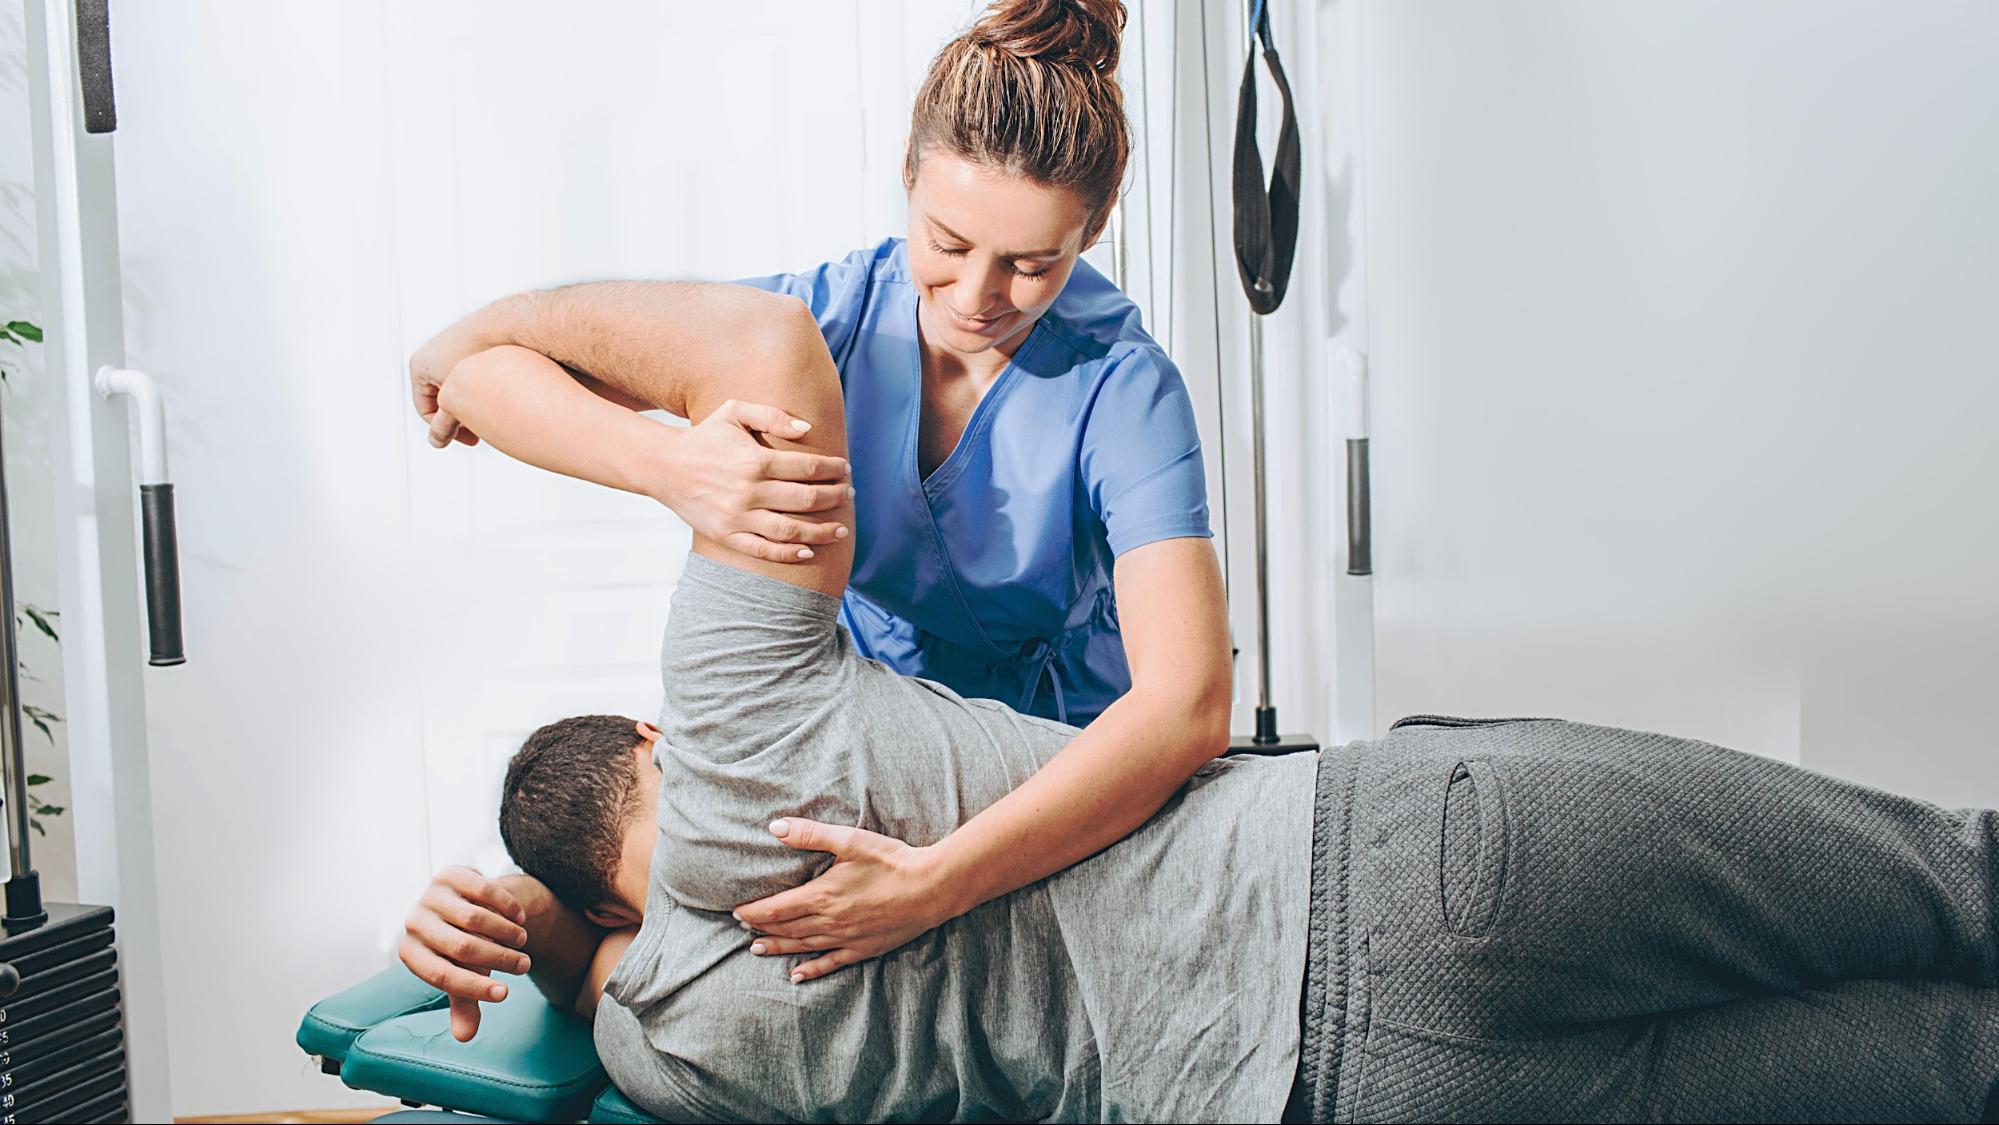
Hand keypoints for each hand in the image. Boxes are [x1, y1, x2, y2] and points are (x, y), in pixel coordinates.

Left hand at [399, 867, 532, 1041]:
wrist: (460, 904)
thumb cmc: (459, 949)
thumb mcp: (461, 974)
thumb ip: (463, 1002)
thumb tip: (464, 1037)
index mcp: (410, 953)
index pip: (442, 976)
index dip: (474, 988)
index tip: (505, 995)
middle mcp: (414, 923)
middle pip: (464, 948)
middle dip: (500, 960)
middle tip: (524, 967)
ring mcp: (430, 895)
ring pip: (477, 920)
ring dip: (507, 934)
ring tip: (522, 942)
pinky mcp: (449, 874)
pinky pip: (485, 891)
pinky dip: (507, 907)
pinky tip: (519, 918)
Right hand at [409, 316, 497, 448]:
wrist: (509, 326)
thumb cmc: (481, 360)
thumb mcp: (457, 399)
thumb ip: (444, 425)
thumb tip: (436, 443)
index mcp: (419, 365)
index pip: (427, 411)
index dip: (447, 430)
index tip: (474, 439)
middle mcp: (432, 353)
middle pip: (444, 399)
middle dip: (462, 415)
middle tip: (484, 427)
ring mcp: (452, 346)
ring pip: (461, 387)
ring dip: (475, 403)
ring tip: (495, 413)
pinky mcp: (474, 343)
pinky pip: (475, 374)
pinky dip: (486, 388)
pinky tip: (504, 396)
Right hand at [657, 400, 852, 563]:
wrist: (664, 465)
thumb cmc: (704, 437)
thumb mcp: (734, 412)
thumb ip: (771, 415)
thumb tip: (807, 429)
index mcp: (755, 460)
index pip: (808, 467)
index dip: (832, 469)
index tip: (845, 469)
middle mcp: (749, 491)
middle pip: (806, 499)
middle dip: (835, 497)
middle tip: (849, 494)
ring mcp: (737, 517)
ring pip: (790, 530)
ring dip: (821, 531)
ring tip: (841, 528)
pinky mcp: (726, 536)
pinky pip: (763, 550)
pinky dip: (788, 554)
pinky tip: (808, 551)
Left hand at [731, 819, 958, 982]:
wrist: (930, 888)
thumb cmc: (891, 861)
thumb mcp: (850, 841)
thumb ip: (811, 835)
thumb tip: (776, 827)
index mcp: (822, 895)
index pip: (776, 908)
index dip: (753, 912)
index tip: (735, 912)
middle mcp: (829, 922)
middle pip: (785, 929)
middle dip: (761, 929)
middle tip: (742, 928)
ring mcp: (846, 939)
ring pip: (802, 947)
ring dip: (777, 948)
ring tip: (756, 950)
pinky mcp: (863, 948)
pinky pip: (830, 963)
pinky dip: (811, 970)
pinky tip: (797, 976)